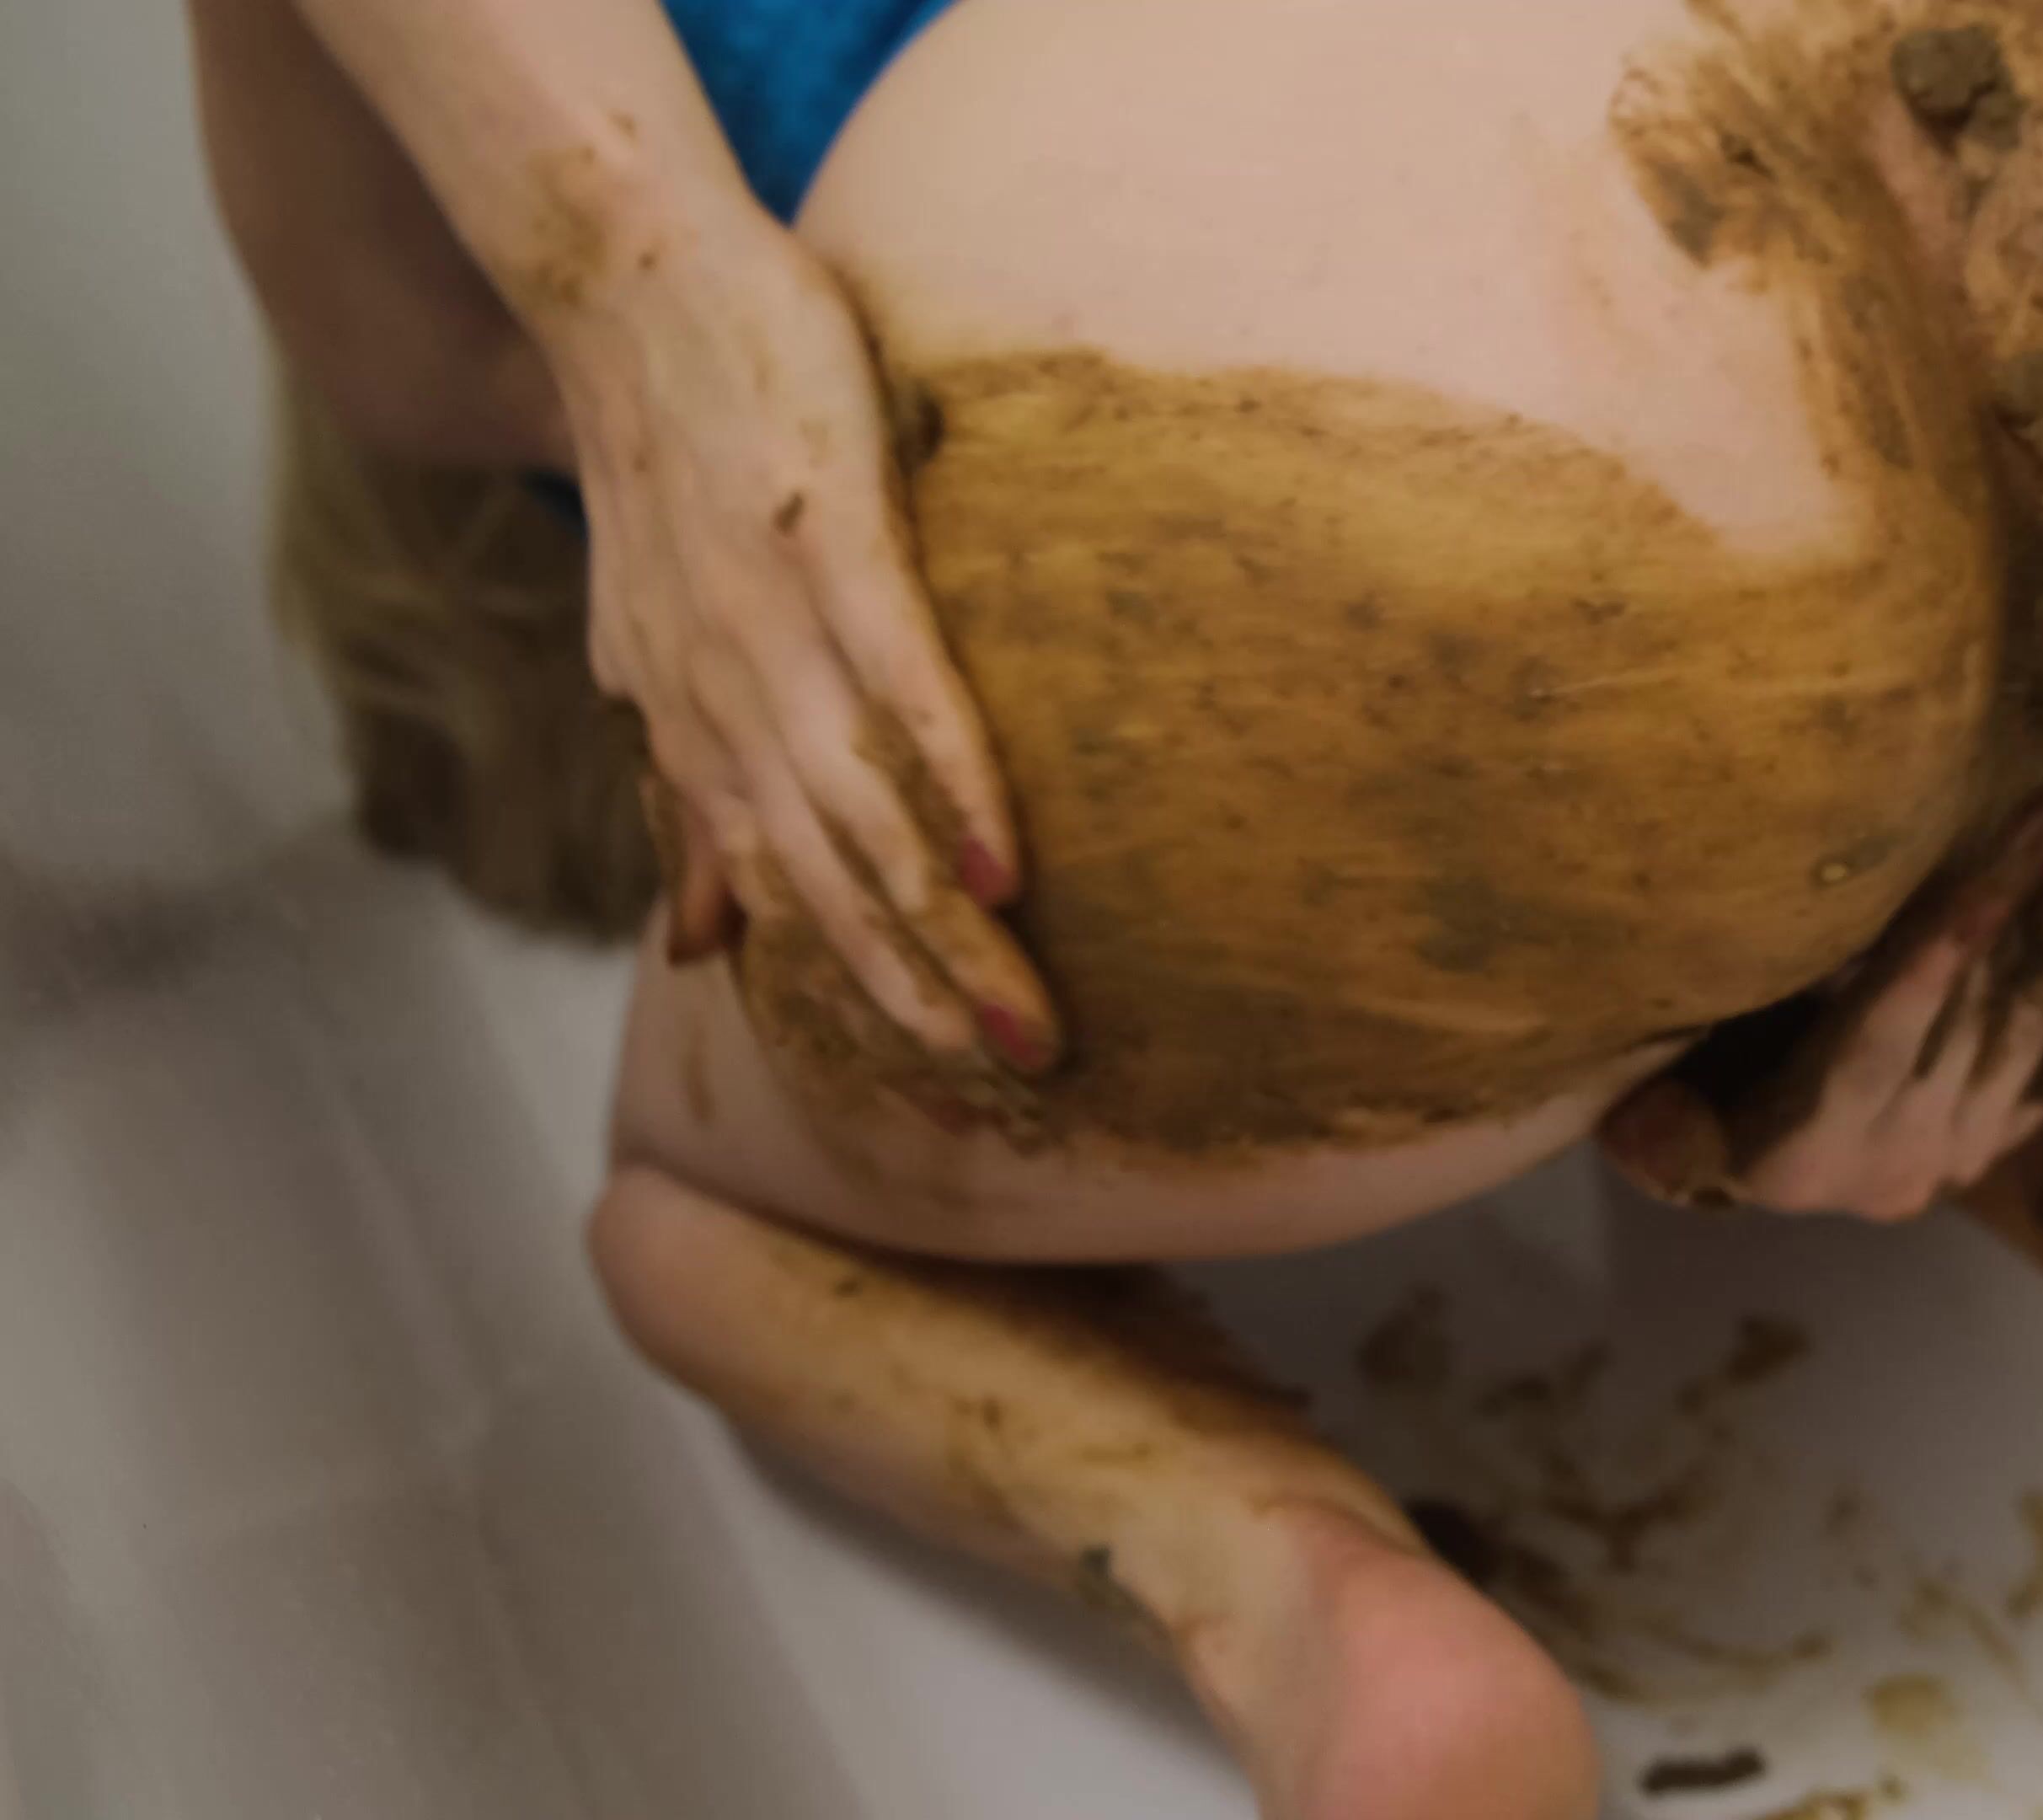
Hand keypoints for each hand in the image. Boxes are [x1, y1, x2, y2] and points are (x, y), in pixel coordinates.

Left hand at [547, 210, 1057, 1071]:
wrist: (625, 295)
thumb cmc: (667, 463)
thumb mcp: (648, 645)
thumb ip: (684, 784)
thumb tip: (694, 941)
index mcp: (690, 728)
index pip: (781, 895)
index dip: (863, 991)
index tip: (949, 1071)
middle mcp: (723, 702)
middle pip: (832, 885)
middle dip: (922, 995)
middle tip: (1020, 1075)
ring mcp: (776, 626)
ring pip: (864, 818)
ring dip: (945, 932)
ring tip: (1023, 1015)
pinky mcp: (833, 541)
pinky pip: (899, 688)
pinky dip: (951, 783)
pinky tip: (1006, 867)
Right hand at [1599, 800, 2042, 1221]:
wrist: (1708, 1142)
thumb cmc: (1663, 1077)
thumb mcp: (1653, 1081)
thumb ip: (1680, 1090)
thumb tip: (1671, 1085)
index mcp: (1800, 1154)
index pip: (1871, 1046)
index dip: (1923, 970)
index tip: (1977, 888)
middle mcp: (1889, 1166)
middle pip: (1962, 1024)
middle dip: (2018, 910)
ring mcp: (1951, 1154)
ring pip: (2020, 1034)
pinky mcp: (1991, 1139)